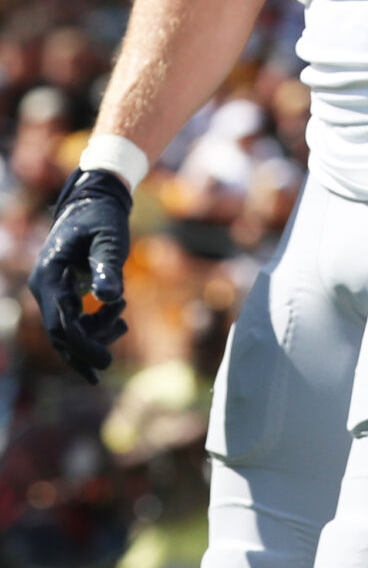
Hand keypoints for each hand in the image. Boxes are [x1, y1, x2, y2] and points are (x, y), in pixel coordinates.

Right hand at [30, 169, 133, 383]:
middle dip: (85, 349)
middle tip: (108, 365)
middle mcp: (45, 287)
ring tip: (123, 317)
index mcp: (49, 276)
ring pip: (68, 328)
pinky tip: (118, 318)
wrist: (95, 202)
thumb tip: (108, 298)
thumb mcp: (109, 239)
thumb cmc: (102, 218)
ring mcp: (53, 291)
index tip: (103, 364)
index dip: (81, 345)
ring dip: (95, 332)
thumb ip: (108, 267)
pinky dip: (95, 324)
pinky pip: (74, 319)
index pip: (60, 322)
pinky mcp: (64, 293)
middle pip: (60, 332)